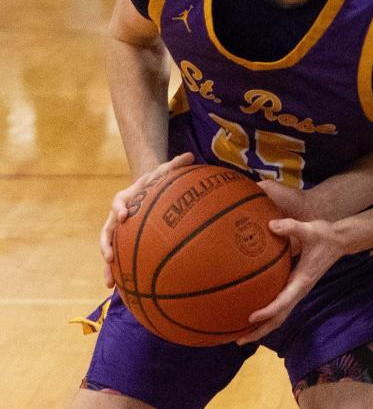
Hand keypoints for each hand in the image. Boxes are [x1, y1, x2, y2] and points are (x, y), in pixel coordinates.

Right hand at [99, 152, 193, 287]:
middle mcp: (116, 216)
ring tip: (110, 283)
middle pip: (106, 232)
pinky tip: (120, 291)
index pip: (118, 202)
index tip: (124, 215)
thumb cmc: (156, 182)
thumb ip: (176, 165)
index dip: (119, 208)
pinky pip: (118, 260)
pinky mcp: (122, 244)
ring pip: (108, 251)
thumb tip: (191, 154)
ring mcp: (117, 232)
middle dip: (106, 245)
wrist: (146, 190)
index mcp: (125, 198)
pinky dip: (117, 274)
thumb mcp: (165, 172)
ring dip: (108, 267)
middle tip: (109, 256)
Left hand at [235, 217, 346, 343]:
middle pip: (279, 318)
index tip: (251, 317)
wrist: (340, 241)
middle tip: (239, 340)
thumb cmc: (324, 236)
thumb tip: (271, 225)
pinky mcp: (297, 288)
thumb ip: (291, 227)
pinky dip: (268, 315)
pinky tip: (255, 314)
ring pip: (280, 316)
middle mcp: (299, 291)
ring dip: (263, 327)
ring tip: (242, 334)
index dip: (267, 311)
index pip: (283, 301)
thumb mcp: (310, 229)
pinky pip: (281, 307)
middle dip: (260, 331)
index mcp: (302, 281)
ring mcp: (298, 291)